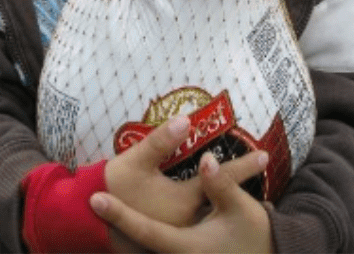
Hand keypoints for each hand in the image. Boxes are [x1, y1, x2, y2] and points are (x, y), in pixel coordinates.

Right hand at [102, 116, 269, 251]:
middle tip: (261, 174)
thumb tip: (185, 119)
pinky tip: (213, 208)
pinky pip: (196, 223)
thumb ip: (160, 141)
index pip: (220, 179)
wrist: (87, 220)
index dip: (244, 167)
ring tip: (246, 192)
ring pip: (210, 215)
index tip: (266, 156)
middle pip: (221, 201)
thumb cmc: (111, 187)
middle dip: (241, 188)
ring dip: (226, 201)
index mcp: (184, 202)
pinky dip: (208, 213)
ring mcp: (177, 230)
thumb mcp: (134, 161)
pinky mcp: (165, 236)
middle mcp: (187, 220)